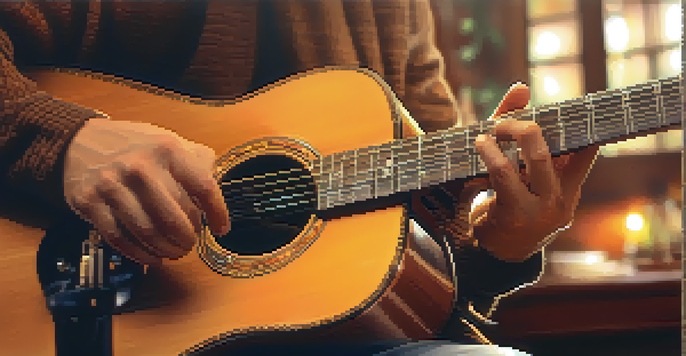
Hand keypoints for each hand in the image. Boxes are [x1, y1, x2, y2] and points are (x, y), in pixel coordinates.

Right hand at [63, 118, 229, 264]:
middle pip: (175, 217)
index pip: (204, 187)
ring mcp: (112, 186)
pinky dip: (142, 254)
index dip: (217, 213)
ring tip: (176, 251)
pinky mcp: (90, 203)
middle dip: (189, 238)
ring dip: (168, 249)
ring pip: (149, 232)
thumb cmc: (134, 147)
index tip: (222, 228)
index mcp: (167, 150)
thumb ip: (197, 161)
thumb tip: (217, 189)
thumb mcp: (169, 141)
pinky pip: (121, 239)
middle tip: (191, 242)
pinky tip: (154, 257)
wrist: (78, 142)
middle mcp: (140, 167)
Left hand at [471, 84, 598, 261]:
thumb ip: (520, 137)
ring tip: (490, 131)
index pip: (584, 151)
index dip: (577, 127)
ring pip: (534, 160)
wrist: (495, 258)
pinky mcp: (516, 215)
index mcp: (568, 191)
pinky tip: (481, 144)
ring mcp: (539, 210)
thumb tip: (520, 86)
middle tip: (508, 122)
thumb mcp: (522, 180)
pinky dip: (491, 155)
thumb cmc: (511, 210)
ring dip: (509, 137)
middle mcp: (558, 200)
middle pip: (552, 151)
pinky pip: (505, 176)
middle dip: (528, 128)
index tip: (567, 107)